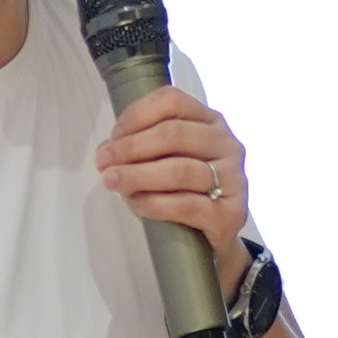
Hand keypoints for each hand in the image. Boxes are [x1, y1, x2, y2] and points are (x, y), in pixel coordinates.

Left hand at [91, 85, 255, 288]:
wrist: (214, 236)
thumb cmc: (186, 191)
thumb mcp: (168, 160)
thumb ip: (141, 148)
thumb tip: (107, 151)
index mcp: (209, 122)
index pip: (173, 101)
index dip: (137, 114)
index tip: (114, 136)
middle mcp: (226, 144)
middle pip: (174, 134)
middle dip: (131, 147)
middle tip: (103, 162)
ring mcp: (234, 178)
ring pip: (180, 170)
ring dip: (138, 175)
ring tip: (112, 182)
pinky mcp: (231, 213)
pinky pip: (186, 204)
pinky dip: (154, 203)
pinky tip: (136, 203)